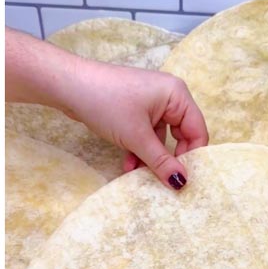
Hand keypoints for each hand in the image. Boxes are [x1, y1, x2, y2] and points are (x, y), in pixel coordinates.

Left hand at [62, 58, 207, 189]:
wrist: (70, 86)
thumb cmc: (107, 104)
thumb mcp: (136, 137)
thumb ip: (160, 160)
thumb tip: (181, 182)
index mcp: (177, 95)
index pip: (197, 130)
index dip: (192, 156)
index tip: (182, 180)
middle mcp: (168, 96)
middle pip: (180, 135)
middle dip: (168, 158)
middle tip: (161, 180)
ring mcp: (150, 102)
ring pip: (159, 137)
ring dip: (149, 157)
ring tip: (136, 175)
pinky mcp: (133, 109)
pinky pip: (144, 133)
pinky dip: (138, 148)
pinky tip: (127, 165)